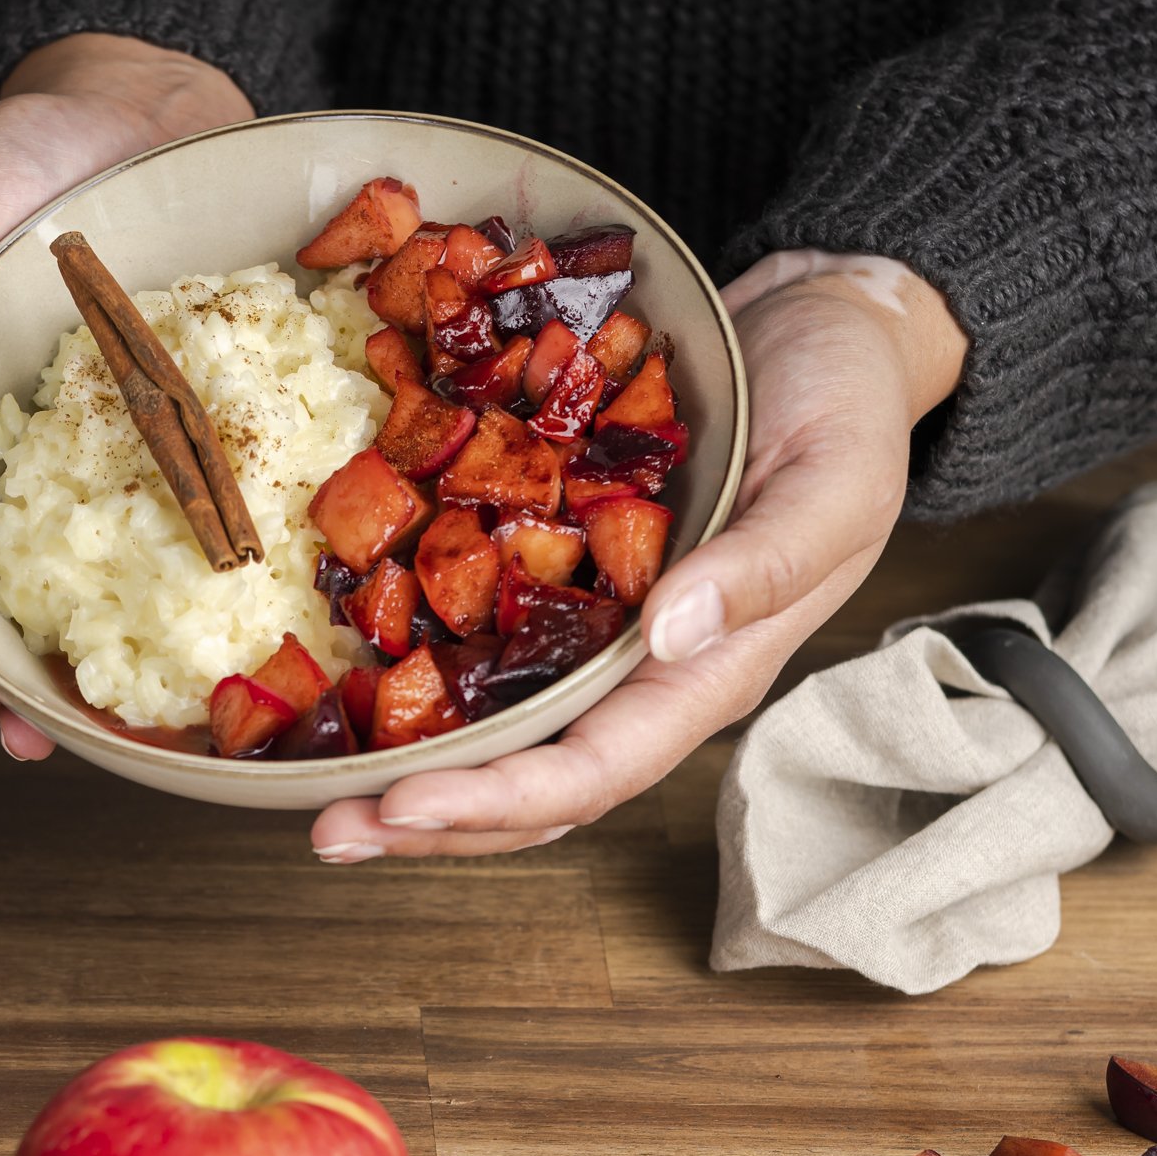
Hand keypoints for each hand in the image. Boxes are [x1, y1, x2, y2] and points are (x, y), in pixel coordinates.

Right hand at [0, 35, 251, 759]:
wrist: (149, 113)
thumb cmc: (21, 156)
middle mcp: (25, 468)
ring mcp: (114, 468)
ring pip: (88, 595)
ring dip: (70, 674)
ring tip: (73, 732)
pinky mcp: (194, 452)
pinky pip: (190, 541)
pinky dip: (187, 608)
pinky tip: (191, 660)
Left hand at [309, 251, 970, 859]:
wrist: (821, 324)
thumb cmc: (848, 407)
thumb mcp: (835, 481)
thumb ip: (763, 565)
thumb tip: (672, 634)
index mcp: (706, 671)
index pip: (596, 771)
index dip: (499, 801)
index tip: (405, 808)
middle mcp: (636, 670)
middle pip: (526, 782)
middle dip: (427, 818)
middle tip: (325, 831)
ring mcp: (588, 628)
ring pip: (489, 731)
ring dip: (401, 766)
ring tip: (308, 791)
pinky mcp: (550, 572)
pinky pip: (471, 638)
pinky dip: (405, 673)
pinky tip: (333, 684)